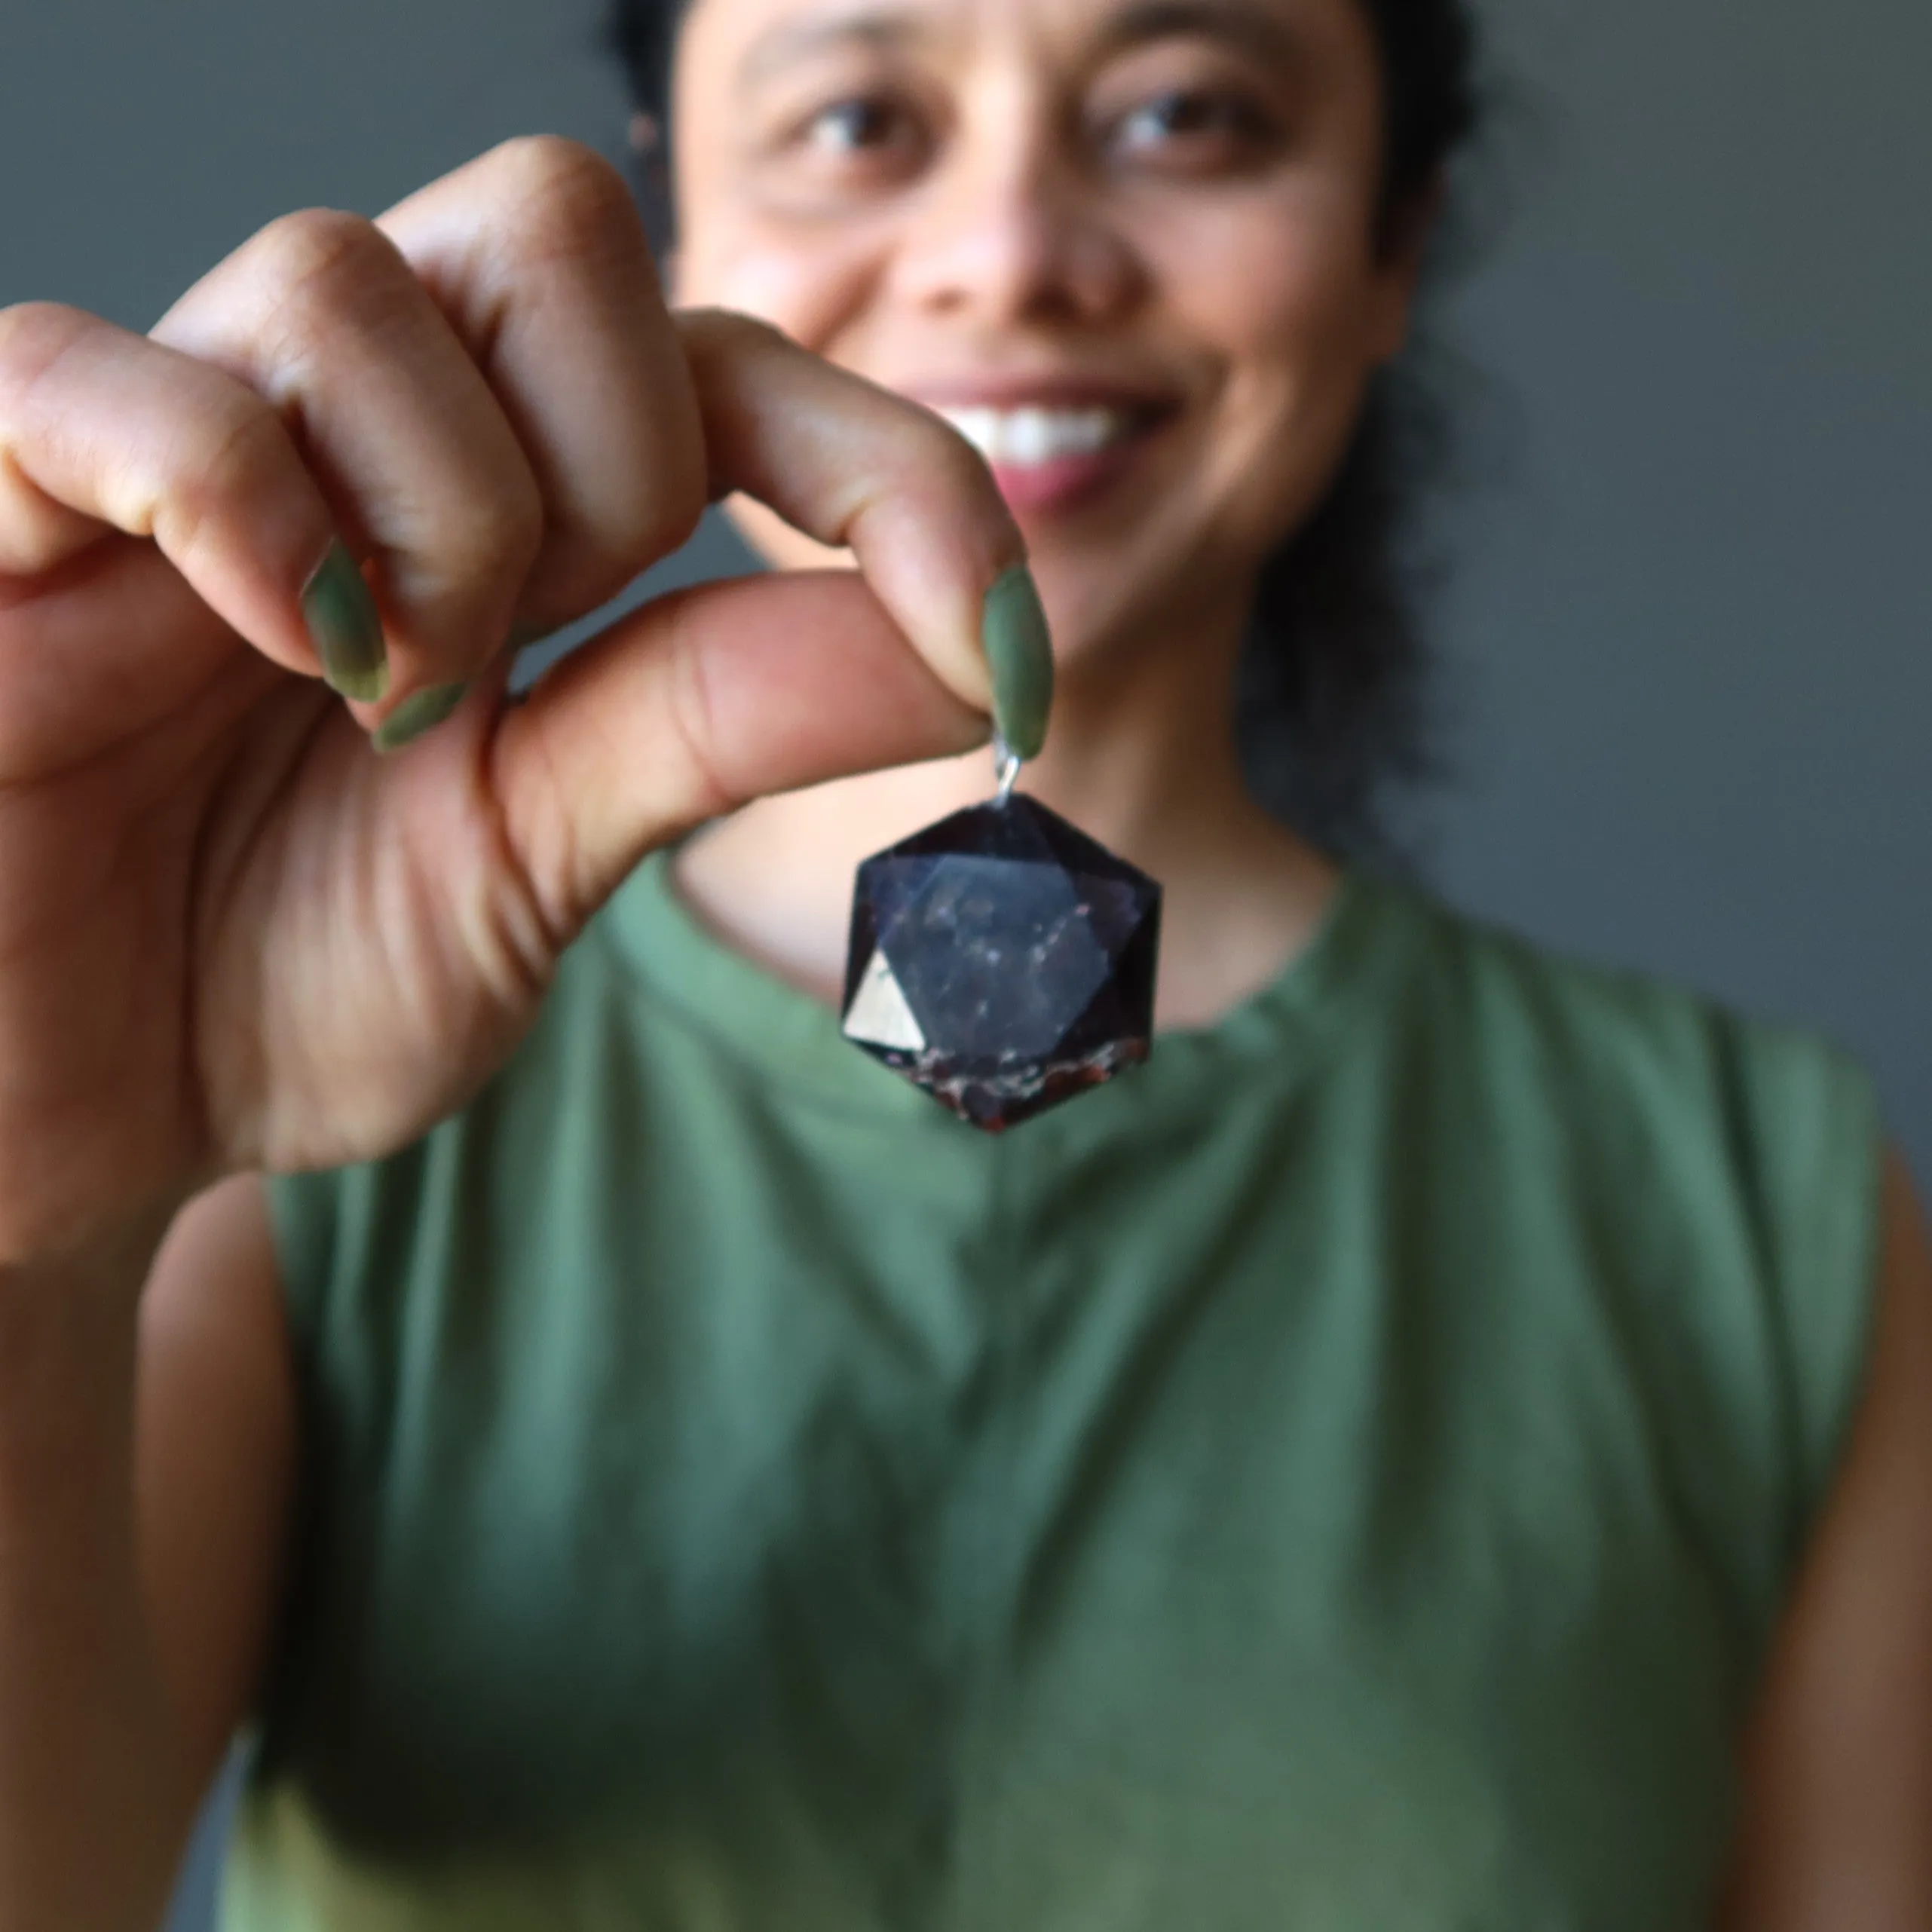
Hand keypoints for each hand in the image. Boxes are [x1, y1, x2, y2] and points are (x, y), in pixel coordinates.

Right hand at [0, 136, 1022, 1265]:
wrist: (54, 1120)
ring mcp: (164, 453)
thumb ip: (721, 723)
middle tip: (523, 663)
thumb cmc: (265, 984)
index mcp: (492, 516)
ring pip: (353, 278)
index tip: (1003, 651)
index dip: (890, 472)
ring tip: (369, 699)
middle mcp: (343, 438)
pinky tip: (272, 644)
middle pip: (551, 220)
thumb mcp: (542, 861)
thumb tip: (972, 645)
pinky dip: (229, 497)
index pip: (725, 368)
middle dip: (609, 455)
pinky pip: (104, 380)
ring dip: (430, 513)